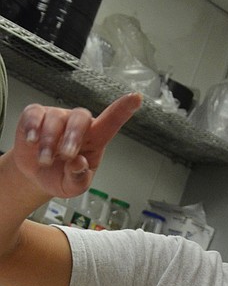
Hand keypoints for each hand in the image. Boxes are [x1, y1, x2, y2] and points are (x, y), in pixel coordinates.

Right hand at [14, 95, 141, 198]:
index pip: (111, 121)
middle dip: (73, 137)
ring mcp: (57, 117)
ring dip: (49, 142)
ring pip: (56, 119)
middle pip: (81, 118)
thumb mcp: (73, 187)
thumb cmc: (60, 176)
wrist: (35, 175)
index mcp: (94, 139)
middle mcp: (77, 124)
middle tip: (67, 156)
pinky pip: (34, 114)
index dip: (124, 109)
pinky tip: (31, 140)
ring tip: (45, 160)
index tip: (137, 98)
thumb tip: (78, 163)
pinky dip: (32, 127)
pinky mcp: (35, 115)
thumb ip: (78, 179)